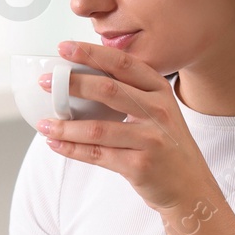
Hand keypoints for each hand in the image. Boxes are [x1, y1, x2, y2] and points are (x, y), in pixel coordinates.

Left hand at [36, 40, 217, 213]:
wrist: (190, 187)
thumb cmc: (167, 146)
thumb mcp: (158, 112)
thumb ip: (130, 94)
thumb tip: (82, 78)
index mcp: (160, 91)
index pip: (123, 63)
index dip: (92, 53)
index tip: (65, 47)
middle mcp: (158, 111)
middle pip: (109, 90)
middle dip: (72, 83)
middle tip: (47, 82)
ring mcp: (151, 139)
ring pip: (98, 128)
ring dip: (65, 126)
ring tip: (44, 123)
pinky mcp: (140, 165)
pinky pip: (98, 154)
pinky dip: (72, 149)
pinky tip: (56, 144)